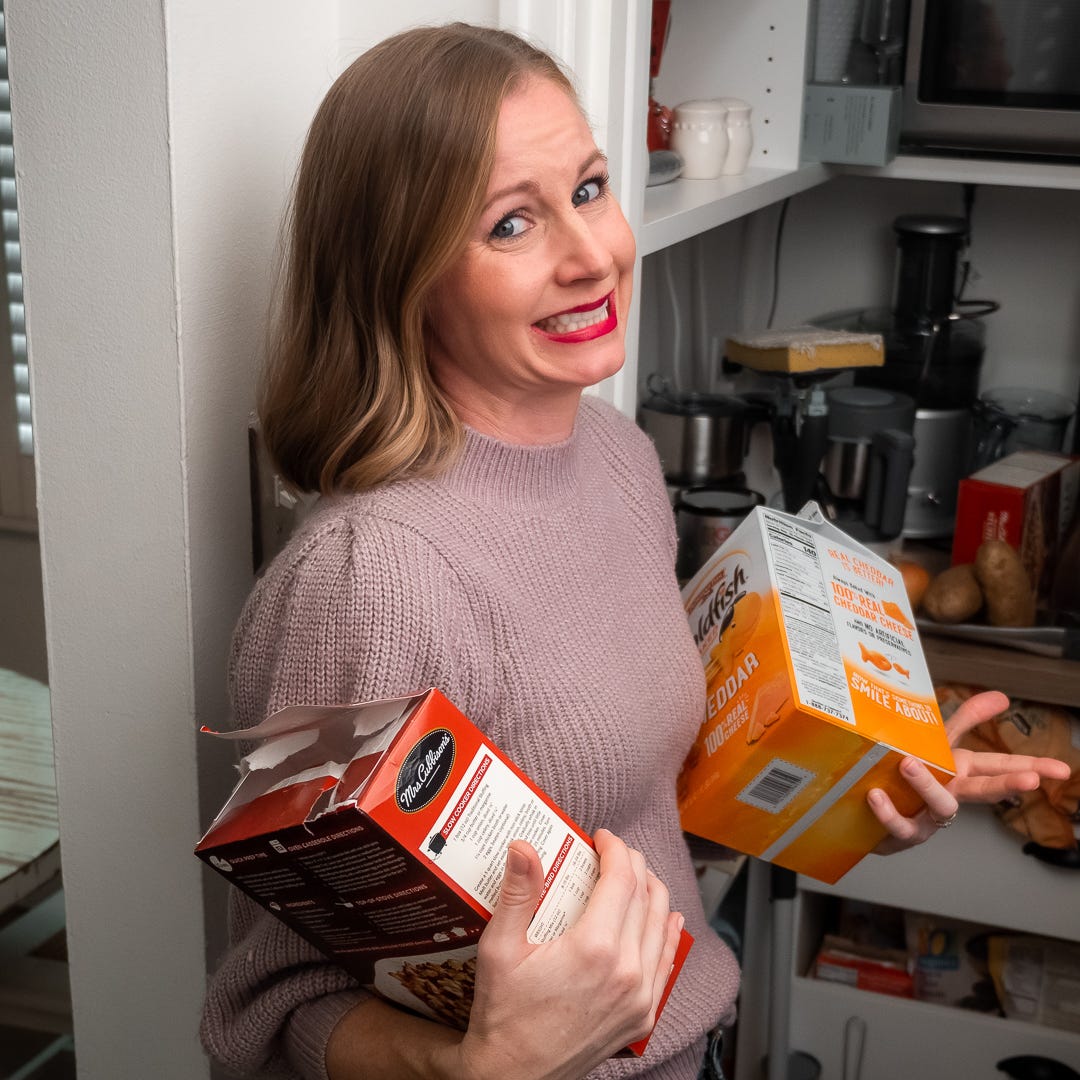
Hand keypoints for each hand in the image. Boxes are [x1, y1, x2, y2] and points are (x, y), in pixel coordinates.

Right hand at [453, 830, 683, 1079]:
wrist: (514, 1077)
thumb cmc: (503, 1015)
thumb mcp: (500, 948)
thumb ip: (518, 892)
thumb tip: (523, 846)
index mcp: (594, 948)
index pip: (621, 879)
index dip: (615, 849)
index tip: (601, 838)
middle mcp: (626, 971)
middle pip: (645, 896)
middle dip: (632, 864)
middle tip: (613, 853)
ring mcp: (640, 997)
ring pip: (662, 925)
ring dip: (652, 892)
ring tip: (634, 877)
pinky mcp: (643, 1016)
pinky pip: (666, 963)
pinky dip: (668, 933)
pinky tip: (666, 918)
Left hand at [868, 689, 1071, 853]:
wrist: (869, 810)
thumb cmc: (907, 774)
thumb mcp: (936, 741)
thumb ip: (966, 719)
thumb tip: (1001, 696)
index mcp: (960, 771)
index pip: (1000, 767)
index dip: (1032, 767)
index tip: (1062, 770)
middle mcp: (951, 793)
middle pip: (983, 790)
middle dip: (1007, 784)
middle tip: (1028, 780)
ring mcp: (930, 816)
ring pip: (940, 805)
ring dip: (927, 785)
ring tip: (909, 764)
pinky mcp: (904, 833)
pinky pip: (900, 824)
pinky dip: (889, 811)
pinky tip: (876, 796)